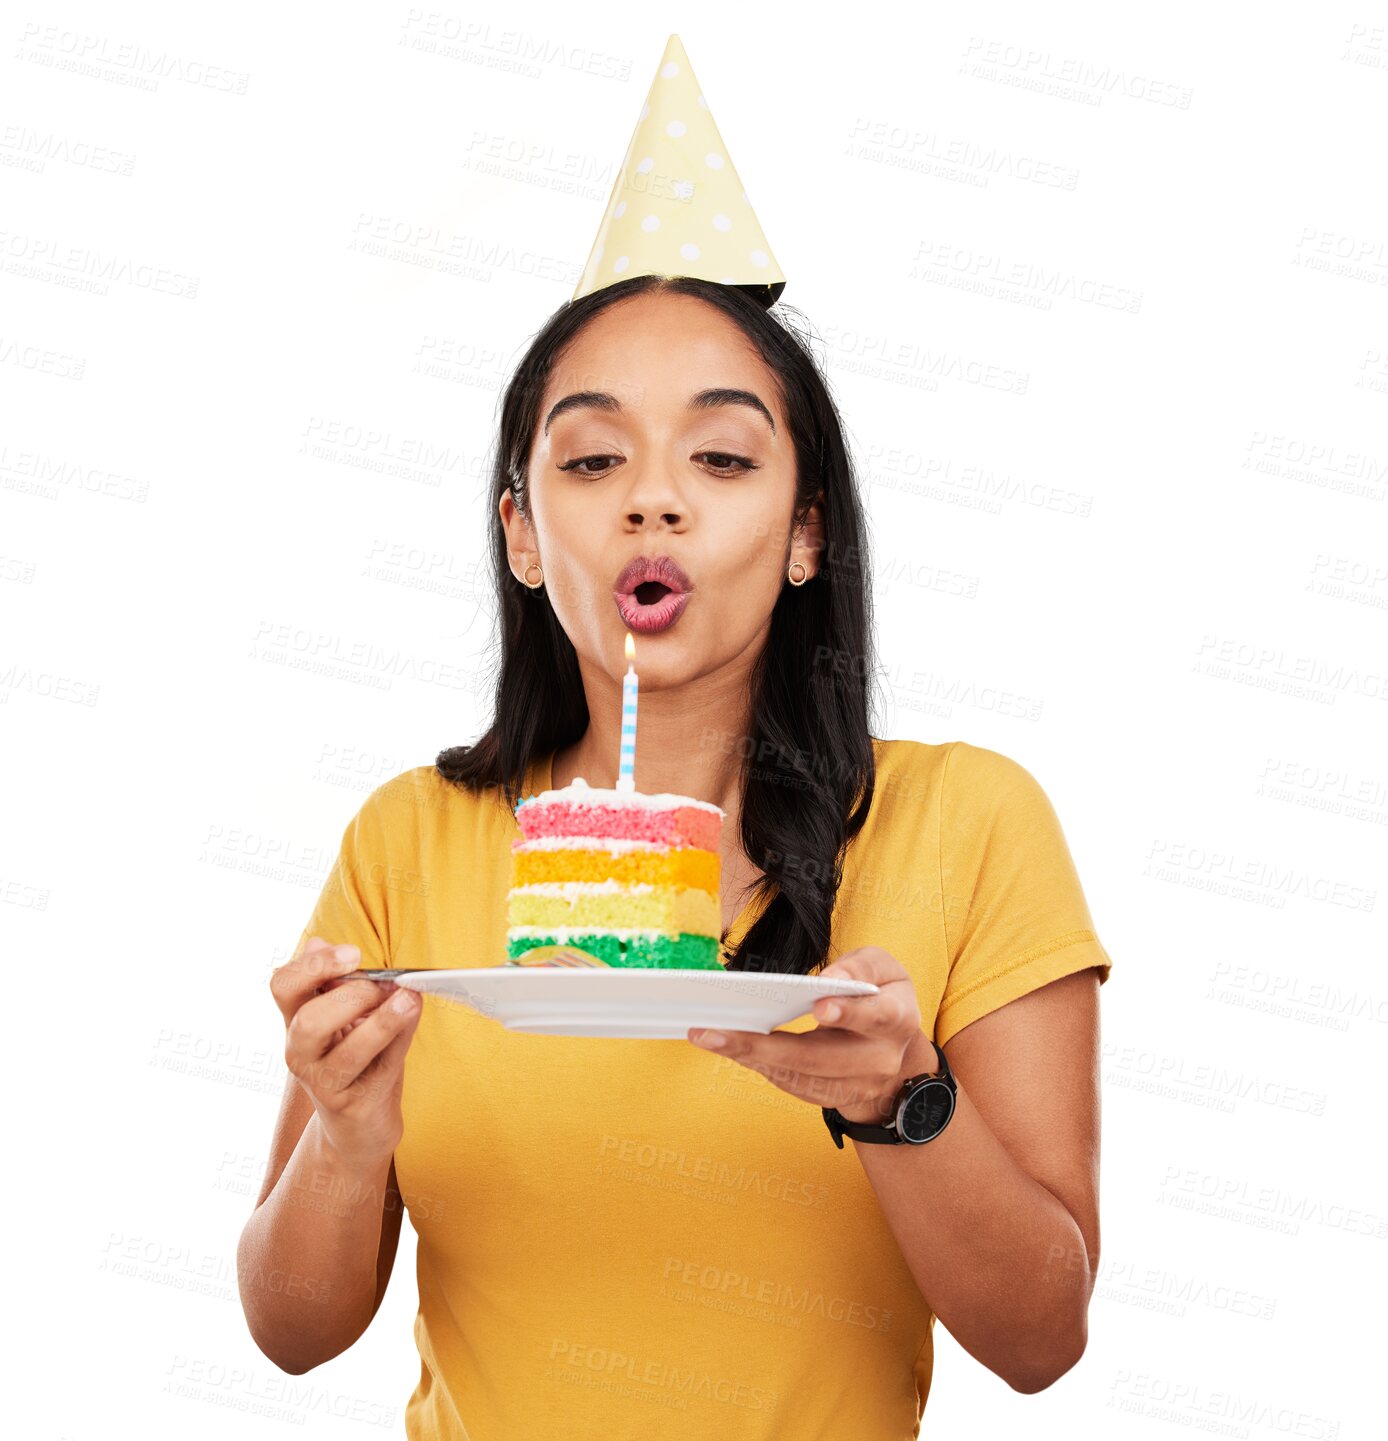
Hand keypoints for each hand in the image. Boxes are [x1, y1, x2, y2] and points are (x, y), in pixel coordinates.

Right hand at [270, 936, 422, 1168]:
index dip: (314, 966)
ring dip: (381, 1023)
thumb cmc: (357, 1058)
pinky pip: (380, 1070)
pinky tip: (414, 1016)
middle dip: (351, 998)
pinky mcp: (352, 1106)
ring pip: (345, 1055)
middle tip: (384, 984)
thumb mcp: (347, 1016)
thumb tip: (320, 943)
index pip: (283, 985)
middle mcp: (300, 1052)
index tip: (354, 953)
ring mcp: (323, 1083)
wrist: (360, 1124)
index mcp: (295, 1019)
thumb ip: (338, 982)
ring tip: (408, 999)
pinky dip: (400, 1041)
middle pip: (308, 1021)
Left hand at [688, 946, 934, 1123]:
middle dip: (767, 1046)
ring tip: (708, 1036)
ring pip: (798, 1076)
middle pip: (820, 1058)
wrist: (895, 1055)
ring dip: (749, 1058)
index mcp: (896, 1020)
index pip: (876, 1017)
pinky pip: (790, 1084)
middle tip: (719, 1031)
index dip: (849, 1013)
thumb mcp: (885, 970)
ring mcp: (853, 1086)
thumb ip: (861, 967)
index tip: (819, 1007)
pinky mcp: (829, 1097)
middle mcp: (878, 1060)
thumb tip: (829, 980)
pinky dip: (757, 1065)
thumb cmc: (882, 998)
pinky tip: (726, 1046)